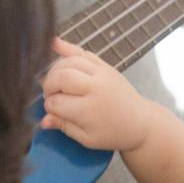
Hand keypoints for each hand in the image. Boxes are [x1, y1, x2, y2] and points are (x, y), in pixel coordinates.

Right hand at [39, 38, 159, 152]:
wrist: (140, 122)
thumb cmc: (113, 133)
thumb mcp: (88, 138)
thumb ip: (65, 127)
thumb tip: (43, 120)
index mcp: (89, 109)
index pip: (57, 102)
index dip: (49, 106)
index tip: (51, 111)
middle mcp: (95, 87)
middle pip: (61, 77)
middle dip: (48, 85)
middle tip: (50, 95)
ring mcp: (101, 73)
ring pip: (69, 62)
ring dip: (55, 69)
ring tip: (54, 81)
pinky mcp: (105, 65)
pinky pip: (83, 52)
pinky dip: (67, 47)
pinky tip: (54, 43)